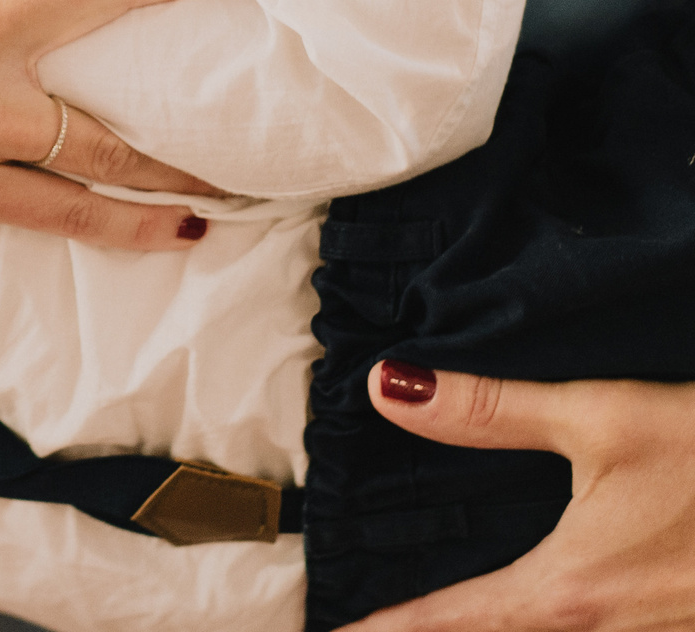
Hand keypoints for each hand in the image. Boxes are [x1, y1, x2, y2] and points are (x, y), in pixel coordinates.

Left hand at [339, 364, 694, 629]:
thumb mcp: (602, 417)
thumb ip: (492, 410)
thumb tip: (389, 391)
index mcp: (573, 590)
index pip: (455, 620)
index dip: (389, 627)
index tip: (337, 631)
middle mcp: (614, 629)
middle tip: (379, 620)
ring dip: (499, 626)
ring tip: (449, 607)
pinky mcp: (686, 621)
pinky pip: (608, 631)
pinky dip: (557, 621)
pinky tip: (550, 594)